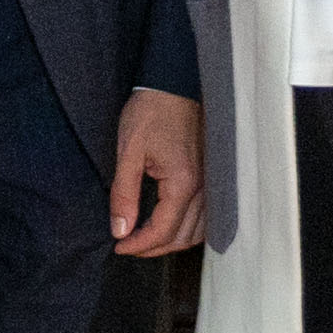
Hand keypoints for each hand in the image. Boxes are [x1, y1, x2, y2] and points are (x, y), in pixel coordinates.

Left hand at [107, 88, 208, 256]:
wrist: (173, 84)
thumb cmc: (151, 112)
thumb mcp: (128, 152)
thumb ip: (123, 194)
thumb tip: (120, 229)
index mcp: (182, 182)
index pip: (163, 231)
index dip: (139, 245)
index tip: (119, 246)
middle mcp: (203, 187)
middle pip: (183, 236)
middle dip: (154, 248)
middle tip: (129, 245)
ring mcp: (212, 182)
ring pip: (199, 231)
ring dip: (173, 241)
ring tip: (147, 240)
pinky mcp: (212, 176)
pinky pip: (207, 215)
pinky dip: (190, 228)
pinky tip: (172, 225)